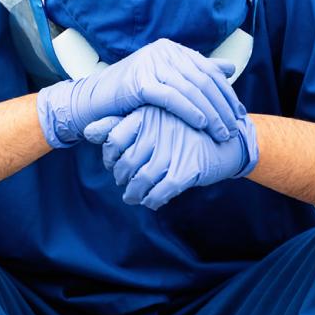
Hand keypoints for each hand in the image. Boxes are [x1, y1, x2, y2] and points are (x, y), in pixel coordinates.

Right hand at [36, 38, 244, 148]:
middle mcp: (162, 51)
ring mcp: (150, 64)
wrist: (94, 101)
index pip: (208, 70)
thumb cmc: (131, 95)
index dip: (226, 93)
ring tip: (221, 132)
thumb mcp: (166, 80)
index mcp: (170, 49)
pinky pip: (172, 97)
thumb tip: (228, 68)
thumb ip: (196, 73)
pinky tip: (202, 124)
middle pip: (202, 79)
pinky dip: (190, 111)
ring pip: (191, 89)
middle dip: (222, 106)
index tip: (239, 114)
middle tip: (234, 127)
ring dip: (211, 113)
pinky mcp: (139, 81)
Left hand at [83, 107, 258, 210]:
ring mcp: (173, 150)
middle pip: (126, 163)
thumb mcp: (151, 119)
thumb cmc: (182, 129)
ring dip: (134, 193)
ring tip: (133, 196)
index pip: (113, 139)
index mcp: (147, 114)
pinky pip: (161, 192)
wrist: (227, 138)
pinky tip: (152, 200)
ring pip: (142, 180)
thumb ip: (117, 124)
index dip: (110, 157)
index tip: (114, 164)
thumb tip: (86, 131)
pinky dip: (153, 200)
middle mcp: (157, 130)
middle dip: (122, 178)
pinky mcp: (187, 169)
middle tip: (124, 182)